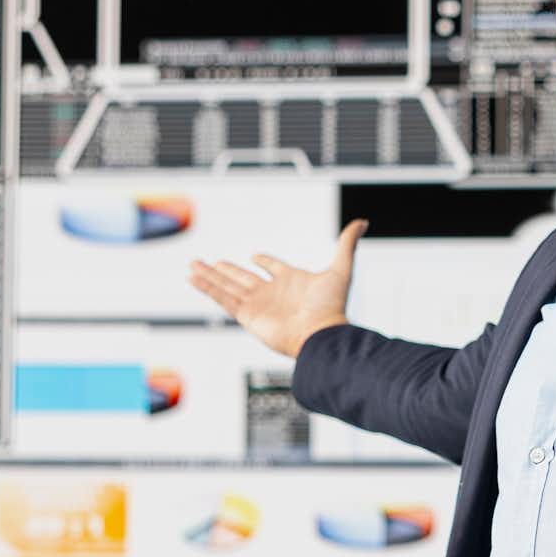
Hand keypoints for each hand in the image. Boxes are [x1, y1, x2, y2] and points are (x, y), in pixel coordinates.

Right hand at [187, 220, 366, 357]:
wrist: (321, 334)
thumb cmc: (332, 307)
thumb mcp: (341, 269)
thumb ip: (347, 243)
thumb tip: (362, 222)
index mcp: (292, 281)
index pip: (274, 268)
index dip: (265, 261)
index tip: (255, 256)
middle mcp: (273, 293)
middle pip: (244, 278)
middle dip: (227, 270)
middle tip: (211, 261)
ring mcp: (259, 304)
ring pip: (229, 286)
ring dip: (210, 276)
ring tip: (193, 265)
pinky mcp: (248, 315)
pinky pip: (223, 299)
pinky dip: (208, 288)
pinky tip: (194, 278)